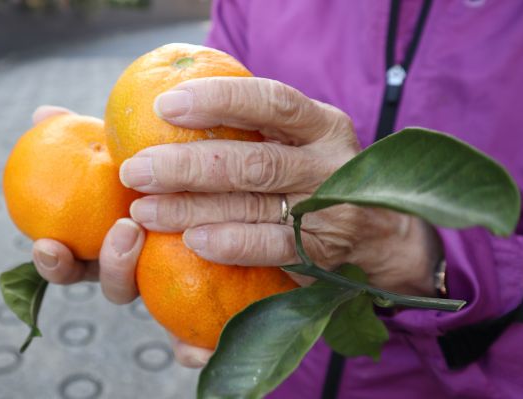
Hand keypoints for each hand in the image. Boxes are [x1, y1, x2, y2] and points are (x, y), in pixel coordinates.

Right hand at [29, 106, 211, 368]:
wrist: (224, 175)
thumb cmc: (164, 163)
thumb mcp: (127, 147)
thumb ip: (87, 137)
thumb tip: (40, 111)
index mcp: (114, 242)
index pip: (75, 262)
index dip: (54, 262)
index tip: (47, 243)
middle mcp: (145, 266)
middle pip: (117, 287)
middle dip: (111, 268)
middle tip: (124, 231)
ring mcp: (179, 279)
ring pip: (158, 306)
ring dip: (161, 281)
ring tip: (167, 241)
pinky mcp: (218, 294)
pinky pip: (206, 331)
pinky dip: (196, 344)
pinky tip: (197, 346)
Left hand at [119, 77, 442, 364]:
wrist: (384, 230)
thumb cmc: (323, 175)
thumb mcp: (305, 140)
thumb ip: (262, 129)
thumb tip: (182, 112)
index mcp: (322, 125)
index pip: (271, 101)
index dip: (219, 100)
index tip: (166, 105)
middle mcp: (330, 163)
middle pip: (254, 160)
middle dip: (188, 164)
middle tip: (137, 169)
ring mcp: (329, 209)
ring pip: (254, 204)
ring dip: (193, 207)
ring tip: (145, 208)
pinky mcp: (323, 251)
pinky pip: (272, 246)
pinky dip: (231, 243)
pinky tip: (192, 240)